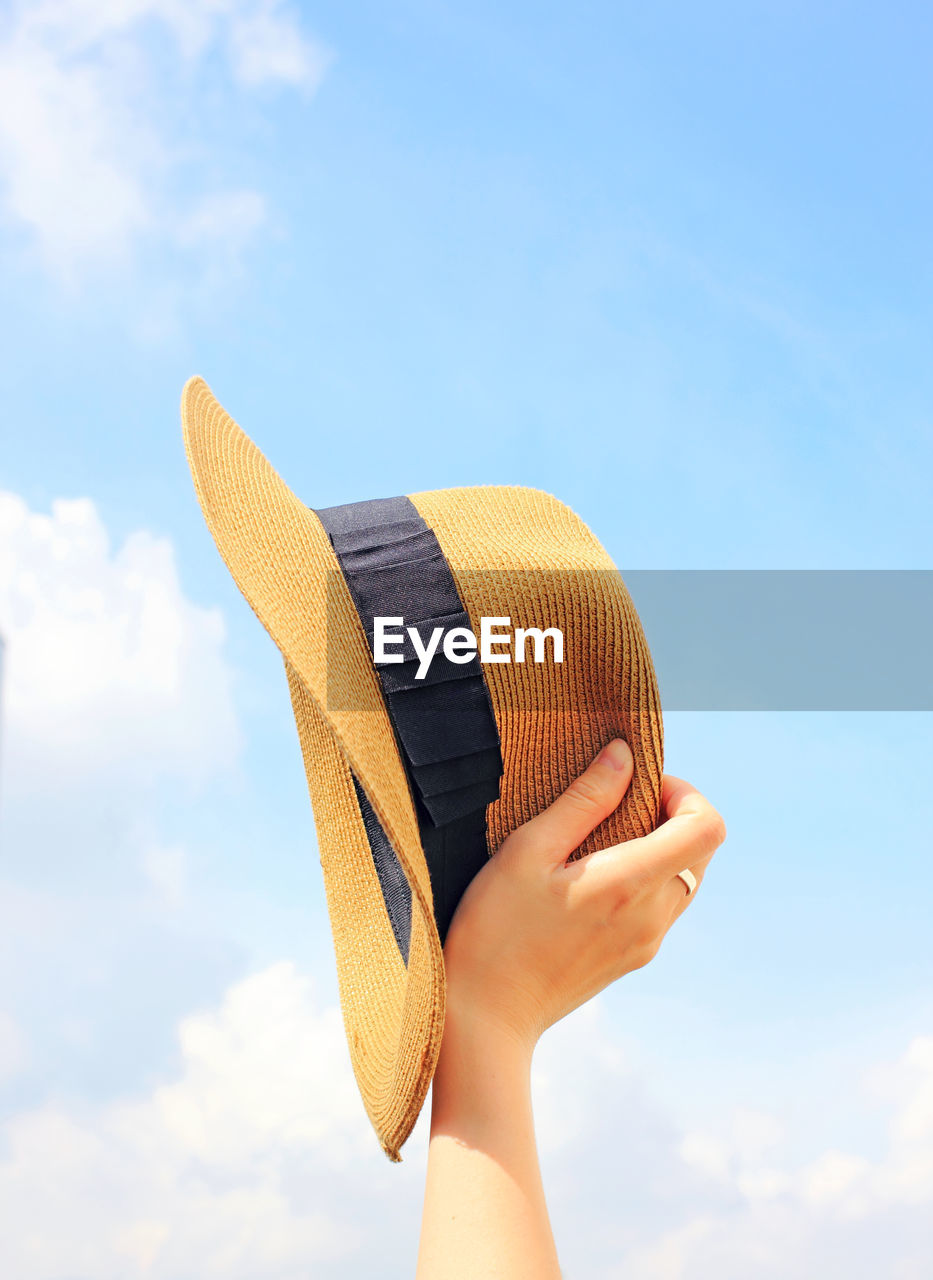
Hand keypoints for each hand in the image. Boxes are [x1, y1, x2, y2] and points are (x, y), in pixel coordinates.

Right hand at [441, 739, 725, 1051]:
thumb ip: (584, 800)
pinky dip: (645, 878)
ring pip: (684, 878)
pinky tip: (591, 877)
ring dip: (659, 847)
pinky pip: (662, 906)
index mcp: (630, 884)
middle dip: (671, 816)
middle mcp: (652, 917)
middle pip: (701, 850)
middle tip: (616, 804)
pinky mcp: (633, 959)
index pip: (708, 827)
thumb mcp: (528, 850)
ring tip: (598, 839)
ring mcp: (647, 943)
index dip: (686, 793)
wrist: (485, 1017)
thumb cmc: (495, 929)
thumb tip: (625, 755)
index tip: (641, 785)